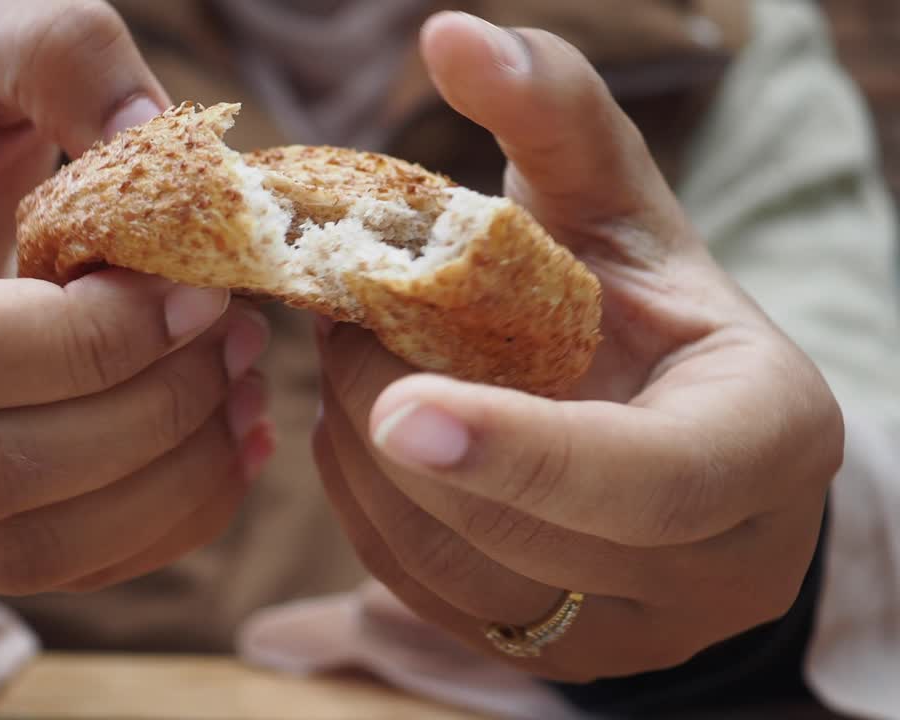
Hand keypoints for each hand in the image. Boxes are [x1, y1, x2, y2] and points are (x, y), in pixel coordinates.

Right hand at [0, 0, 274, 594]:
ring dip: (158, 486)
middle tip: (239, 343)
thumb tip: (159, 144)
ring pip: (11, 546)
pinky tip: (218, 458)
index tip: (201, 295)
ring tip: (242, 401)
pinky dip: (150, 529)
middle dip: (143, 417)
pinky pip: (37, 572)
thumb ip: (59, 56)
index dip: (89, 342)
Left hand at [315, 13, 841, 681]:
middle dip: (402, 432)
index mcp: (761, 441)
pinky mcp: (555, 654)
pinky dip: (369, 515)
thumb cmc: (645, 305)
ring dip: (369, 472)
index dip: (520, 449)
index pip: (648, 479)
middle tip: (340, 335)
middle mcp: (714, 562)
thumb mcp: (620, 208)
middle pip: (528, 535)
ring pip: (460, 583)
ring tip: (351, 373)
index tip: (397, 404)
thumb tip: (451, 35)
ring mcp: (634, 628)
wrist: (671, 420)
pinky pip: (427, 605)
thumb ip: (555, 119)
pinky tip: (365, 436)